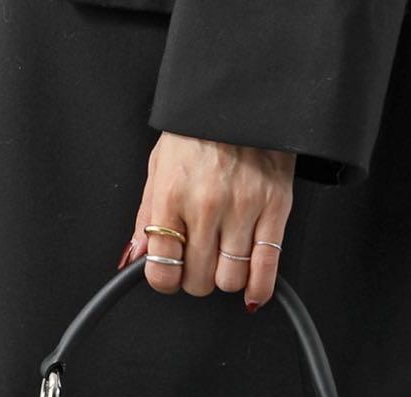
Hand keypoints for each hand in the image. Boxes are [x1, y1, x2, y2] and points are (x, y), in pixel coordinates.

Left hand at [117, 132, 296, 312]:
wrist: (242, 93)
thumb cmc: (198, 129)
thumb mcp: (160, 166)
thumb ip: (147, 216)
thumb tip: (135, 257)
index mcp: (171, 195)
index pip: (162, 268)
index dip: (164, 281)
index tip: (169, 275)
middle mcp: (206, 206)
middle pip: (198, 280)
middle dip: (195, 278)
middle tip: (198, 262)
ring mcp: (243, 209)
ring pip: (230, 279)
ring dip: (225, 278)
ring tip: (224, 261)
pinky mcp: (275, 208)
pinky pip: (267, 267)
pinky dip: (259, 288)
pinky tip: (252, 290)